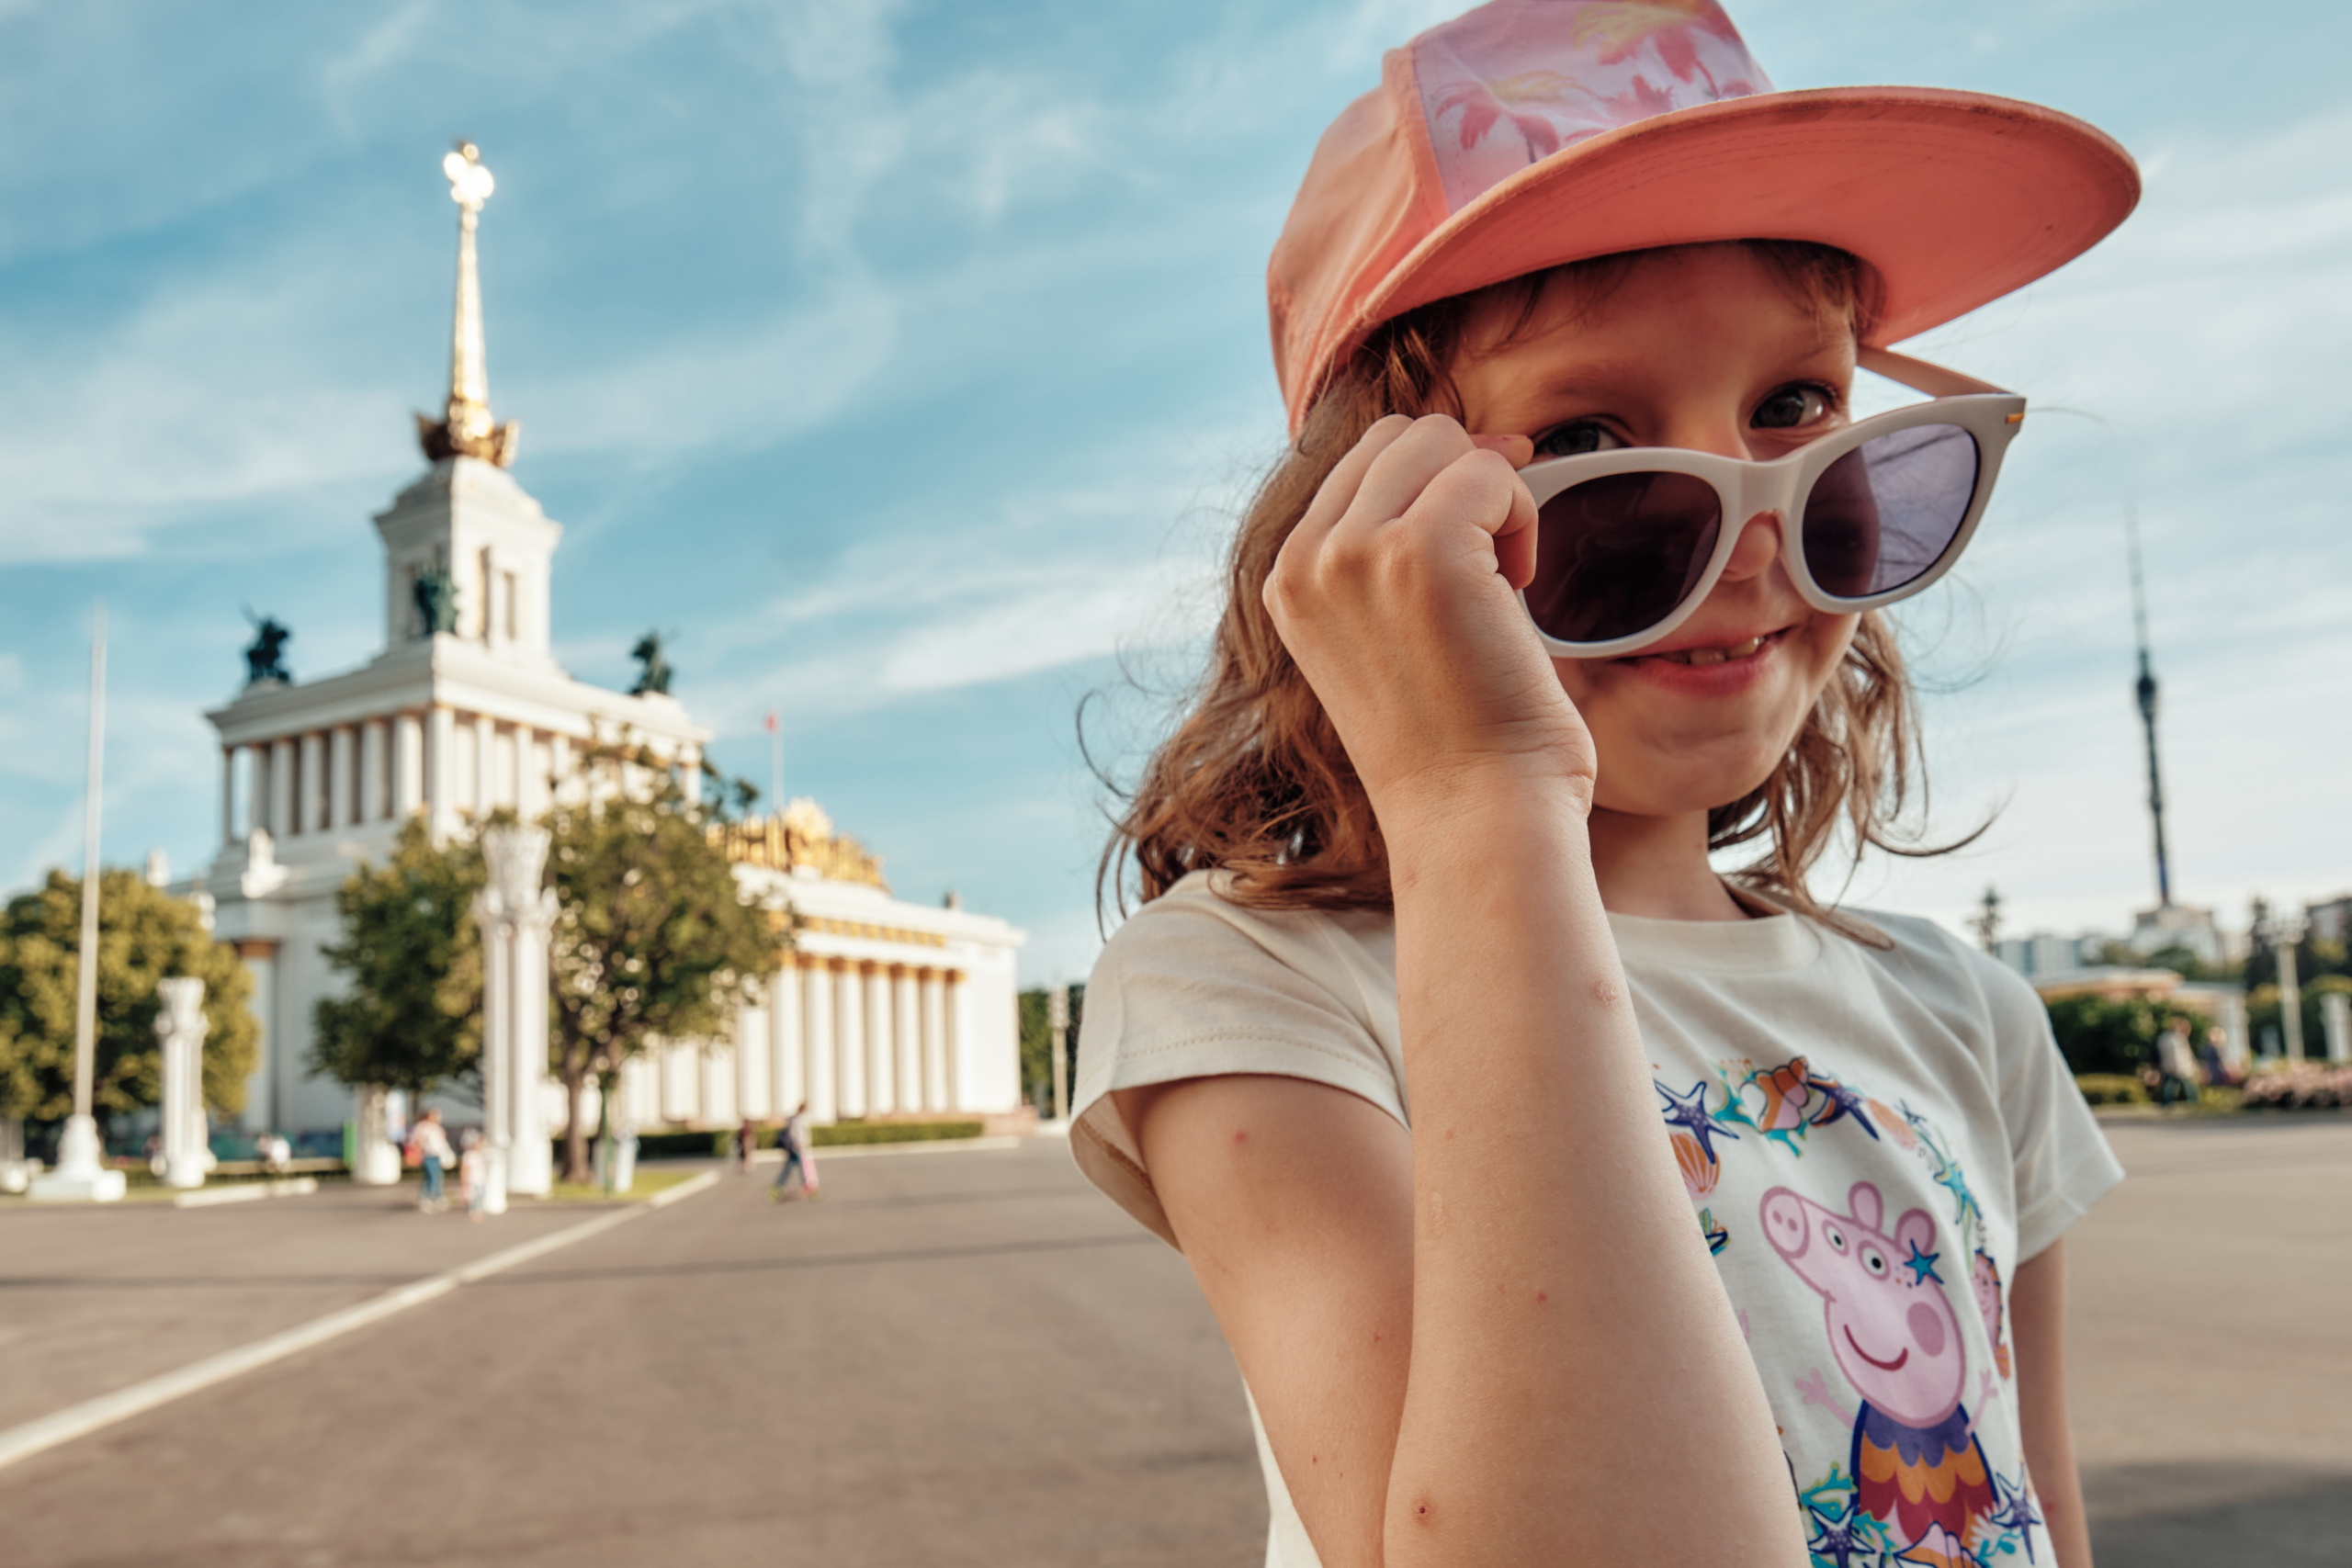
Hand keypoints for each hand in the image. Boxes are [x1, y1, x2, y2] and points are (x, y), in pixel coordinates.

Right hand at [1262, 414, 1594, 826]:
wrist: (1475, 819)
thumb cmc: (1458, 739)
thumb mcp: (1389, 632)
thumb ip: (1391, 547)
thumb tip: (1473, 442)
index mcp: (1289, 581)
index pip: (1363, 463)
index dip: (1436, 481)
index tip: (1482, 542)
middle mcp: (1307, 561)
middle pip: (1399, 436)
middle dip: (1464, 481)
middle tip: (1497, 565)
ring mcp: (1355, 552)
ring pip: (1440, 440)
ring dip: (1495, 497)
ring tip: (1505, 581)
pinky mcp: (1419, 552)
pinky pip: (1489, 472)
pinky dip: (1522, 515)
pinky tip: (1519, 589)